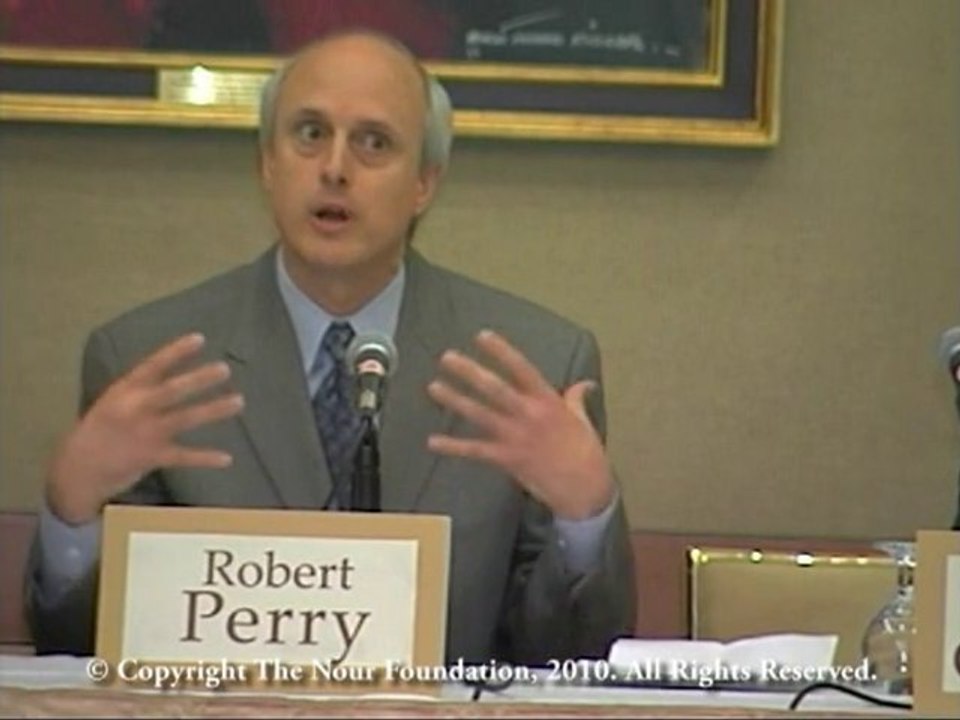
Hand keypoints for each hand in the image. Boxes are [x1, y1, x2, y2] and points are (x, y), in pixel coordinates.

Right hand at [46, 333, 243, 524]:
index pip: (153, 366)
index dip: (176, 352)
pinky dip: (205, 457)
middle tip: (225, 369)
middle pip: (172, 390)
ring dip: (213, 410)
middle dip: (199, 379)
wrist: (77, 469)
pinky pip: (184, 456)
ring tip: (239, 402)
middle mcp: (135, 408)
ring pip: (184, 418)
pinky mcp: (151, 457)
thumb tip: (172, 371)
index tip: (200, 339)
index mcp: (125, 390)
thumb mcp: (114, 401)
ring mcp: (144, 433)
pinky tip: (227, 458)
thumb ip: (141, 388)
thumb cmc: (100, 430)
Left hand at [426, 329, 612, 519]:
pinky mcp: (507, 459)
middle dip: (470, 372)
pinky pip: (476, 451)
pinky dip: (453, 446)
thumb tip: (584, 383)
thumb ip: (575, 399)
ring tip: (434, 387)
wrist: (586, 489)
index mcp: (548, 401)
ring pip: (481, 415)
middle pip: (495, 389)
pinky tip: (432, 441)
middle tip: (447, 357)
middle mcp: (529, 415)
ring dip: (456, 401)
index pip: (522, 370)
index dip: (502, 352)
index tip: (482, 336)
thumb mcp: (582, 420)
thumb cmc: (586, 452)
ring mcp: (516, 437)